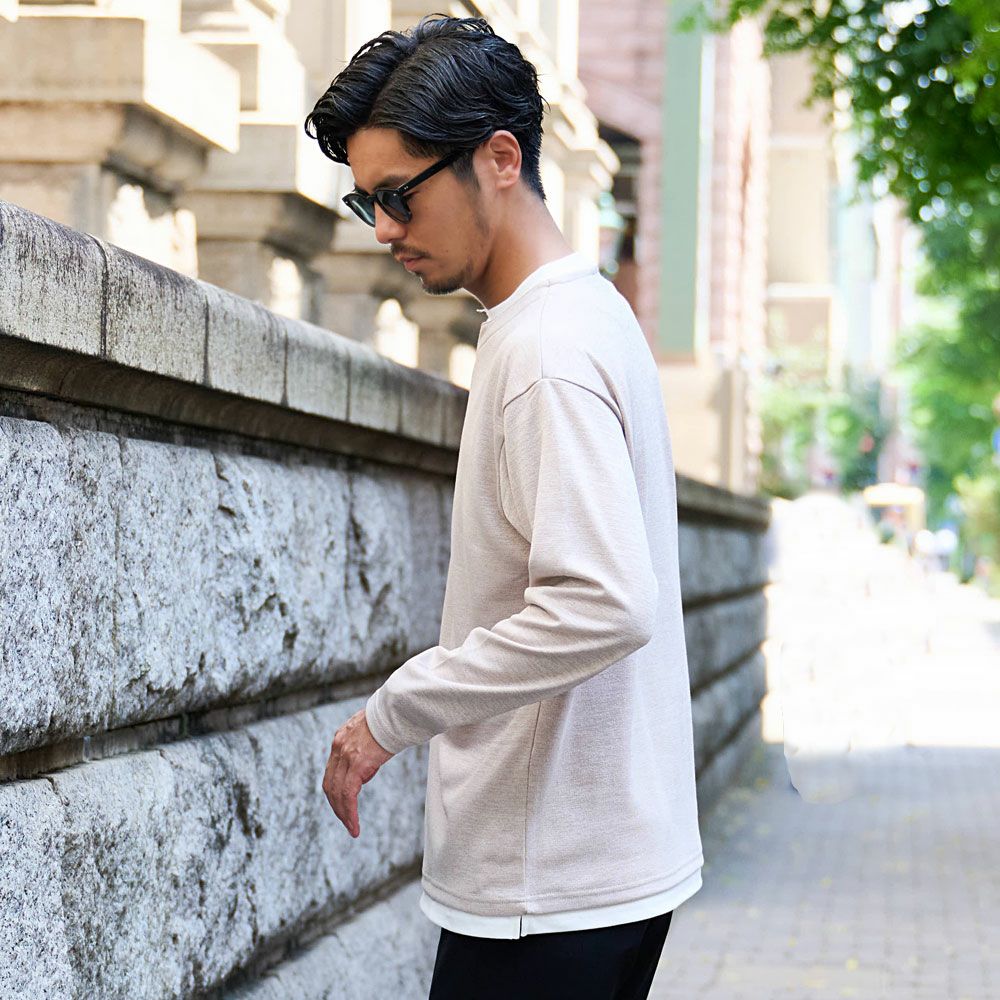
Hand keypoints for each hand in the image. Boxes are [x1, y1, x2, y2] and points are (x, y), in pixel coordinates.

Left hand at [322, 707, 393, 837]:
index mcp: (340, 739)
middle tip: (345, 820)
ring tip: (351, 828)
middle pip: (330, 785)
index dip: (335, 791)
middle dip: (336, 806)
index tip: (342, 803)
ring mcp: (346, 755)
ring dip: (342, 814)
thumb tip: (365, 770)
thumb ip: (363, 749)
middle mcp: (338, 747)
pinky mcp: (357, 763)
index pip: (331, 771)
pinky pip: (348, 795)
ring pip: (337, 793)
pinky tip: (354, 825)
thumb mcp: (371, 733)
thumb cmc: (392, 719)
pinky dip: (349, 813)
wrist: (398, 709)